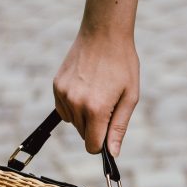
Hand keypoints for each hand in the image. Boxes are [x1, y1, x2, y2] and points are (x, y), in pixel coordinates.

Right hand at [53, 29, 139, 156]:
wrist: (104, 34)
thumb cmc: (123, 65)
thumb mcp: (130, 97)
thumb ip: (119, 127)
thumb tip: (112, 153)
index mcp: (96, 109)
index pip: (92, 146)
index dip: (102, 145)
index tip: (109, 134)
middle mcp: (76, 103)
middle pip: (83, 134)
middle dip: (96, 127)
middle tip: (109, 104)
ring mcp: (64, 94)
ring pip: (73, 122)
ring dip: (85, 116)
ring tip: (98, 93)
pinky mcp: (56, 86)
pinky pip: (64, 109)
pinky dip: (74, 106)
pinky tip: (86, 89)